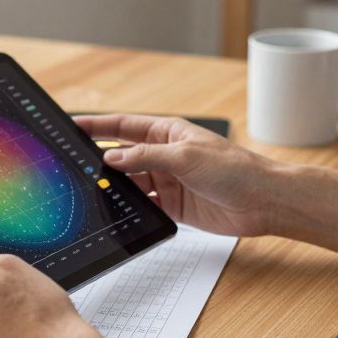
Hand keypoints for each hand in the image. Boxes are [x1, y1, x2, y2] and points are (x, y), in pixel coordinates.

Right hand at [74, 114, 280, 237]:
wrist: (263, 201)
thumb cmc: (236, 169)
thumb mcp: (186, 157)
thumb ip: (146, 158)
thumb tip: (113, 158)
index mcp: (168, 133)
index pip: (124, 127)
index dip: (98, 126)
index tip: (74, 126)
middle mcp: (165, 156)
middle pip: (124, 156)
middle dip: (102, 161)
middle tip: (77, 166)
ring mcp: (168, 181)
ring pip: (131, 183)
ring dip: (116, 188)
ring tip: (95, 192)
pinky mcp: (173, 206)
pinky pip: (144, 205)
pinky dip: (132, 209)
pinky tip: (119, 211)